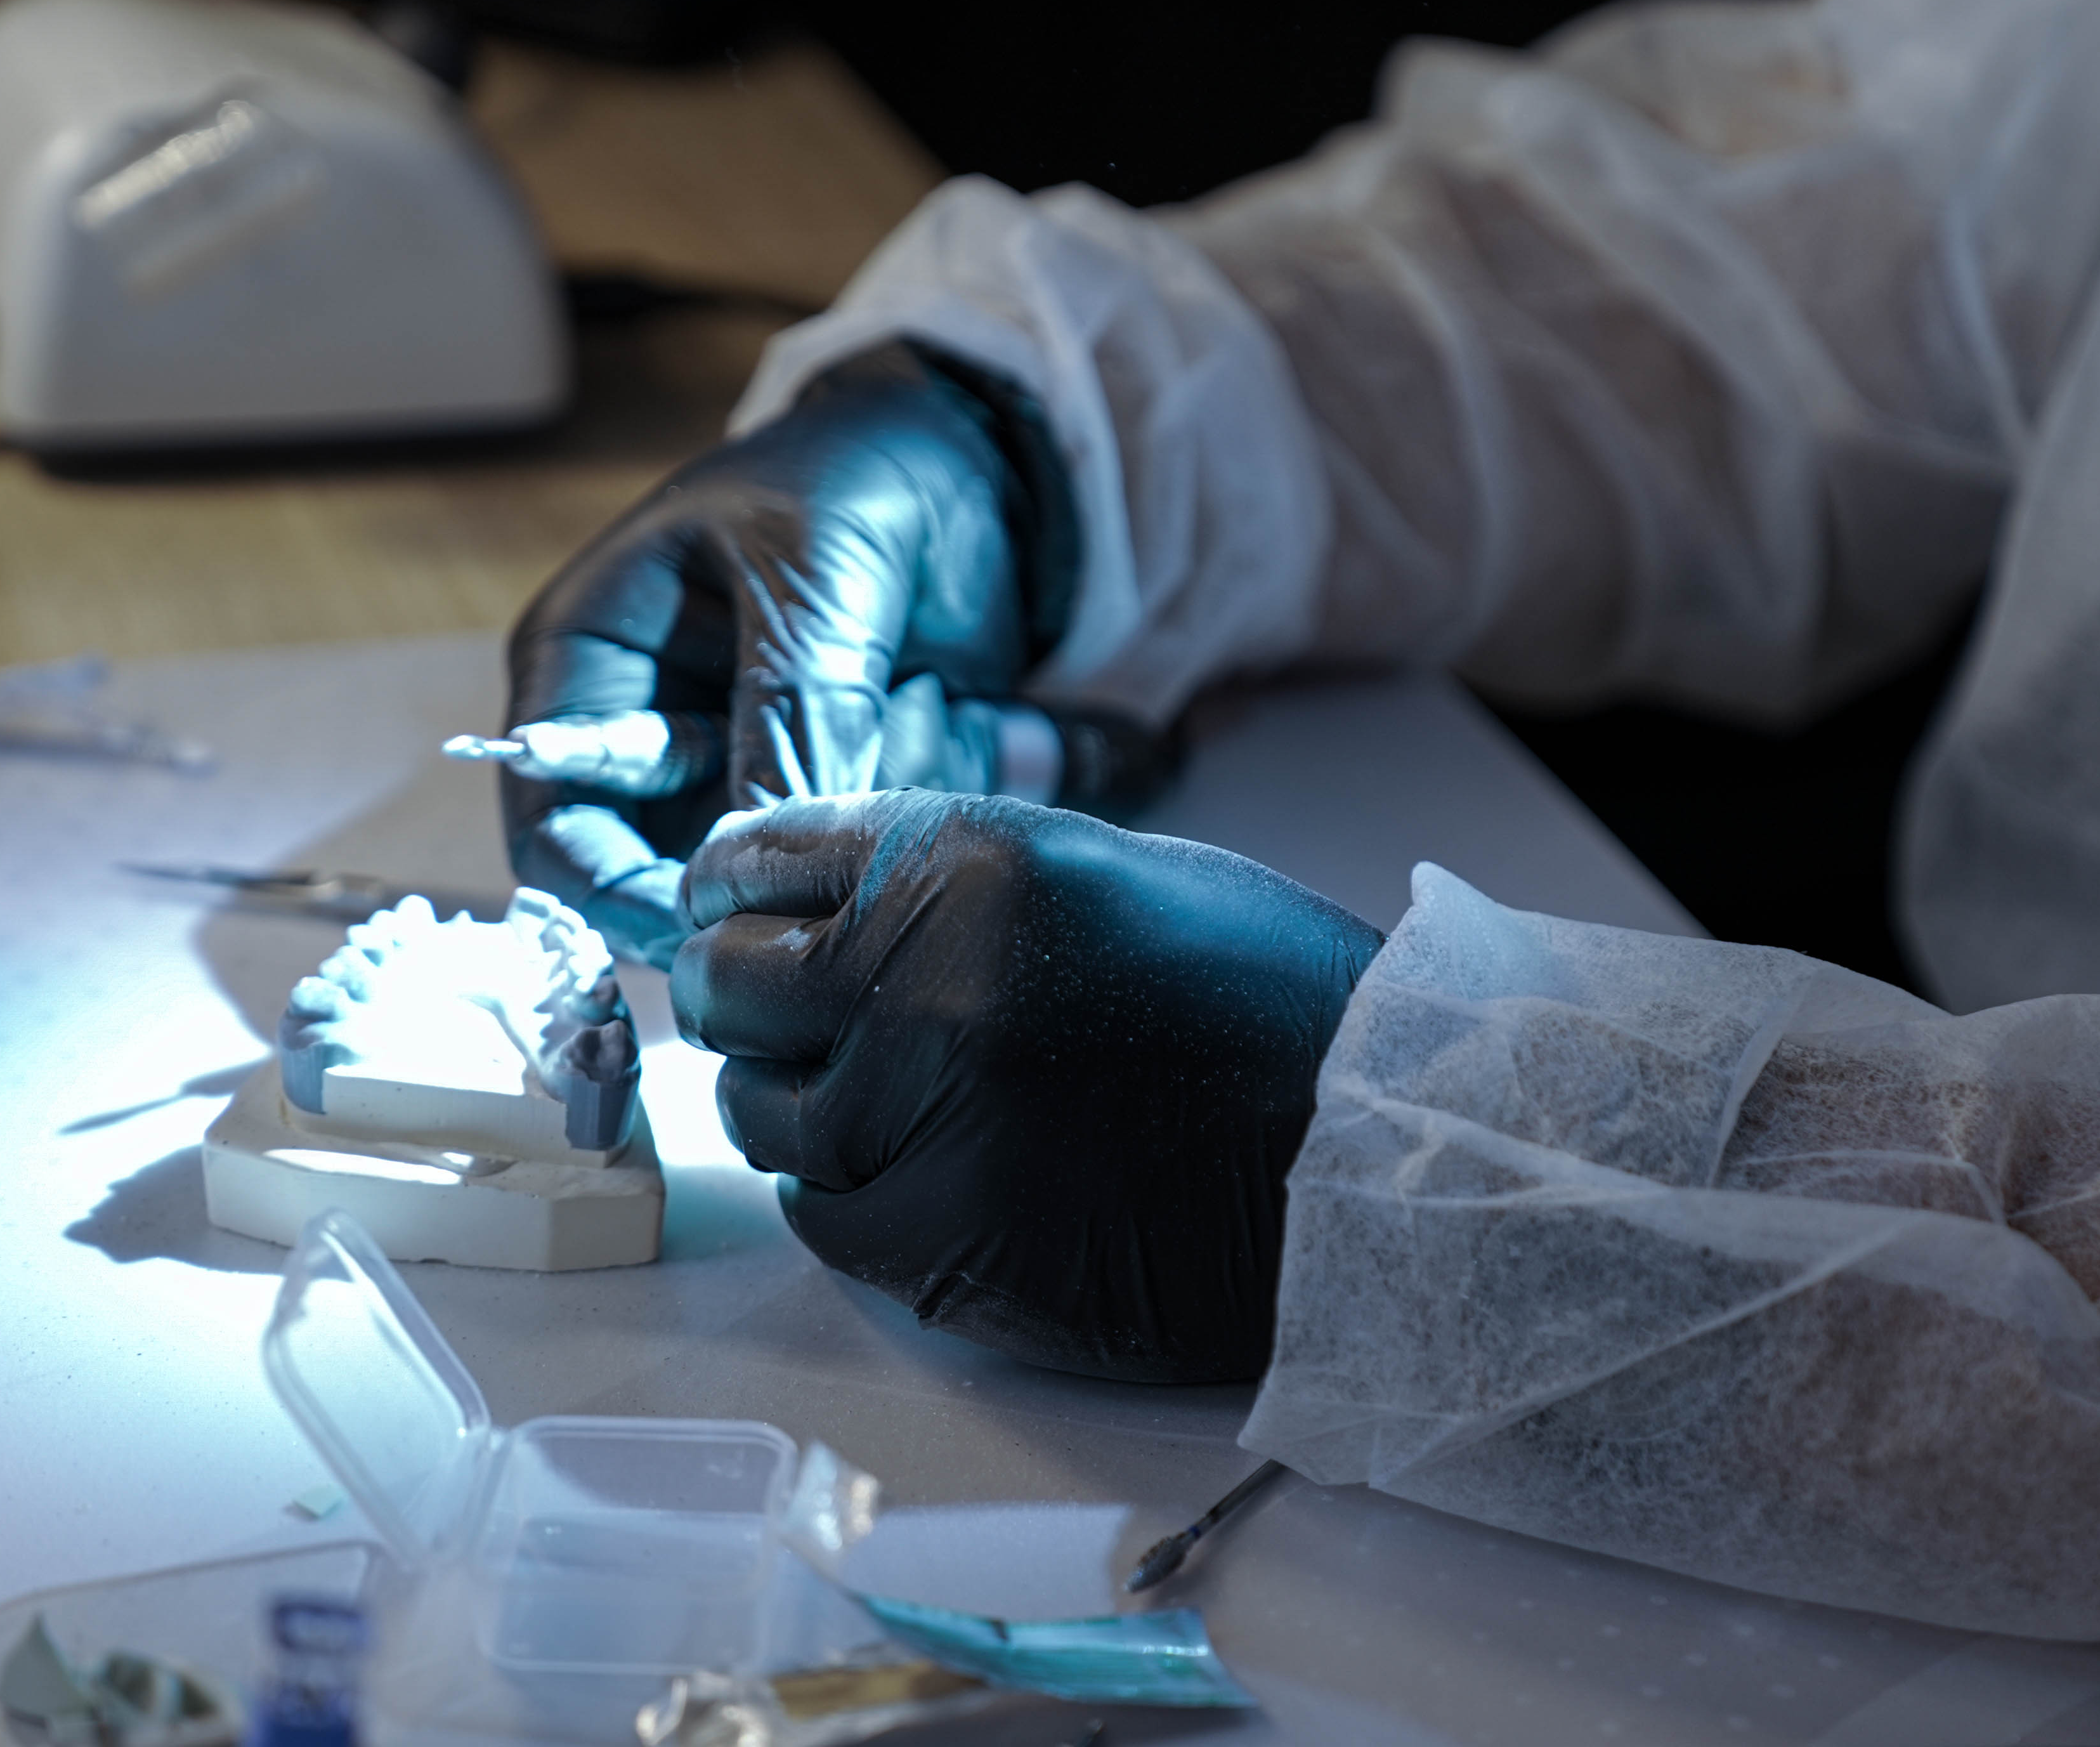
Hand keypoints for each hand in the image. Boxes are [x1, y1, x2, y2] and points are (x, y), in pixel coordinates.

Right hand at [500, 341, 1072, 965]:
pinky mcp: (825, 784)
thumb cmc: (852, 477)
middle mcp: (654, 735)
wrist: (971, 463)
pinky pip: (852, 847)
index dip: (608, 886)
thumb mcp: (809, 572)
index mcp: (592, 662)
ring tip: (923, 695)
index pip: (555, 819)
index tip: (699, 914)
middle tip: (837, 832)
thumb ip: (783, 709)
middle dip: (756, 856)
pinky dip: (911, 789)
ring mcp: (742, 769)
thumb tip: (754, 851)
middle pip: (654, 872)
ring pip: (767, 868)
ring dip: (853, 809)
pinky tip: (955, 704)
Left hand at [672, 790, 1383, 1382]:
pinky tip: (917, 1171)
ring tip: (883, 1100)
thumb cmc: (1259, 1003)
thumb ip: (943, 883)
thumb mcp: (1098, 872)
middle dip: (742, 998)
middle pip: (726, 985)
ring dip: (796, 1104)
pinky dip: (844, 1195)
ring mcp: (925, 1119)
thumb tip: (808, 905)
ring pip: (758, 1111)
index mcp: (966, 864)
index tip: (732, 915)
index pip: (751, 859)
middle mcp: (926, 981)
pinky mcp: (939, 1241)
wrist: (1373, 1153)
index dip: (729, 892)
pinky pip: (818, 1214)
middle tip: (785, 1018)